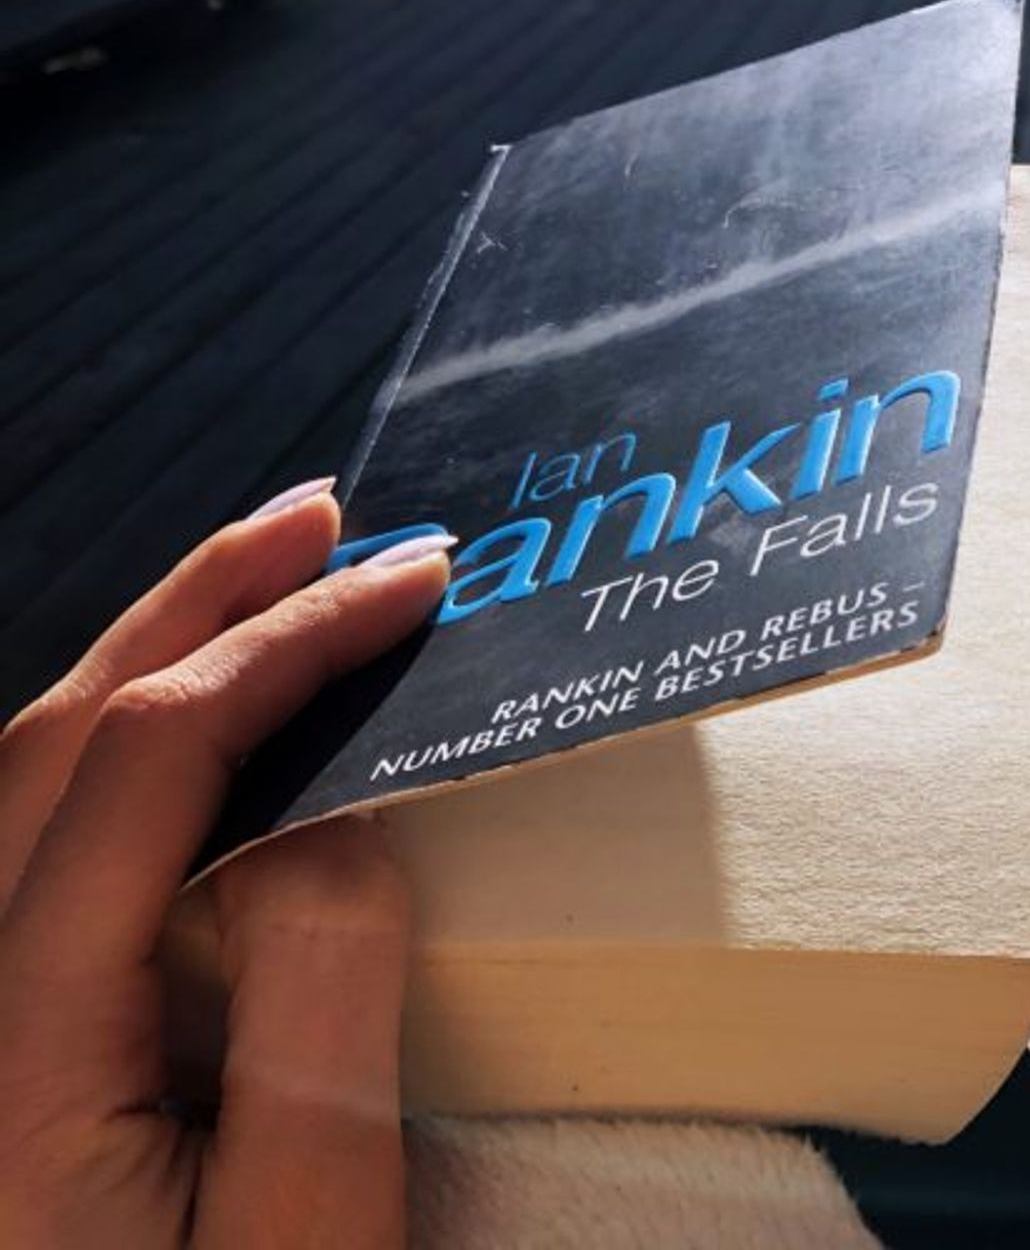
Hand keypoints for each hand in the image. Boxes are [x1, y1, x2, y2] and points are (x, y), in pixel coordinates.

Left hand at [0, 486, 451, 1249]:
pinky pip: (34, 862)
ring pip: (20, 792)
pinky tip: (196, 757)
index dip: (281, 644)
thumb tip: (336, 815)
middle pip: (51, 746)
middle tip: (330, 516)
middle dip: (195, 604)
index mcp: (13, 1055)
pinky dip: (117, 759)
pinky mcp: (2, 1082)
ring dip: (145, 661)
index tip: (419, 577)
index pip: (143, 769)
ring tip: (268, 584)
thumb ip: (317, 1018)